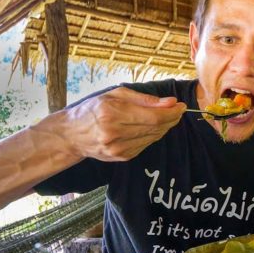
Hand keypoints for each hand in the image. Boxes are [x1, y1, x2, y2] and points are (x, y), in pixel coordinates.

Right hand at [62, 87, 185, 160]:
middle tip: (178, 110)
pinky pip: (146, 145)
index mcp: (112, 114)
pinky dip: (153, 135)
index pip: (153, 117)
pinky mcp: (122, 157)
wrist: (72, 135)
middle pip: (155, 128)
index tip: (181, 106)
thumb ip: (144, 99)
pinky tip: (152, 127)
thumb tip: (170, 102)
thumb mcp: (115, 95)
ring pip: (153, 137)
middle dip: (171, 118)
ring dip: (164, 127)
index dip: (171, 112)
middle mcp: (115, 133)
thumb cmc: (93, 109)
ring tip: (167, 116)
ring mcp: (119, 149)